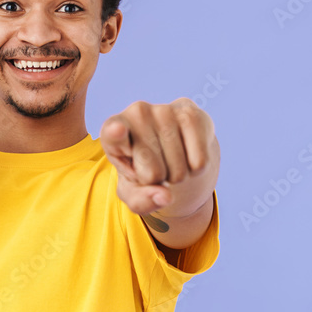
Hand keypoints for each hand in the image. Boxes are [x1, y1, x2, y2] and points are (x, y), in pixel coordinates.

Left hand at [100, 98, 217, 217]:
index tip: (117, 130)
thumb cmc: (144, 170)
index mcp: (112, 132)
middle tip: (155, 165)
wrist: (172, 148)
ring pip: (178, 170)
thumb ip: (141, 201)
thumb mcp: (134, 192)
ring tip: (169, 158)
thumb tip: (165, 196)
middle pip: (153, 173)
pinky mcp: (192, 114)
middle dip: (158, 180)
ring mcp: (165, 110)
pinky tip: (186, 152)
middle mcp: (136, 114)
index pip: (113, 133)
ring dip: (177, 175)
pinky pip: (199, 162)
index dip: (116, 133)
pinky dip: (196, 169)